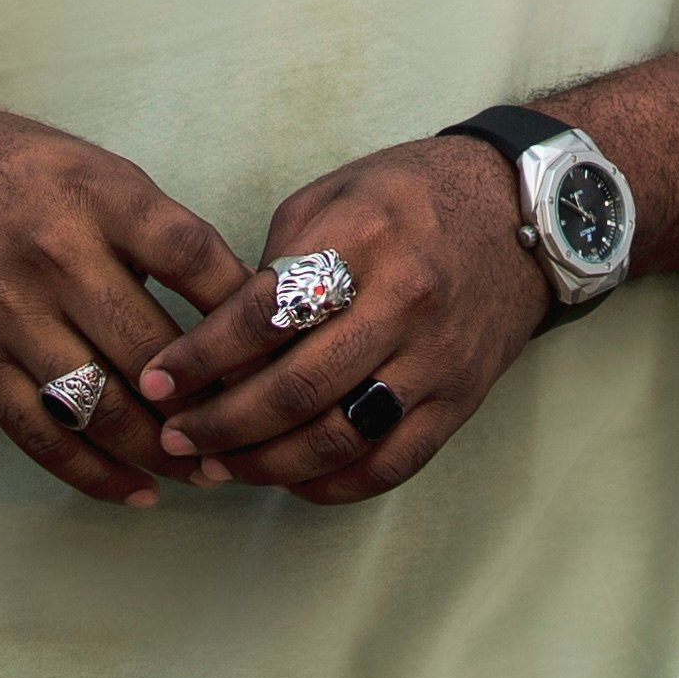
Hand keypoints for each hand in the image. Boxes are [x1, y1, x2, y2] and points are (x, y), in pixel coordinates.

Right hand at [0, 87, 255, 510]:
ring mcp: (9, 317)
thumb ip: (150, 222)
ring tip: (207, 472)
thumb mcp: (86, 163)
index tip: (283, 342)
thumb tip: (230, 294)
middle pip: (154, 349)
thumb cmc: (1, 164)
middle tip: (254, 430)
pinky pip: (42, 435)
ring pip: (103, 406)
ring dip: (163, 450)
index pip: (194, 258)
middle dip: (211, 401)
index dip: (246, 308)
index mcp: (98, 195)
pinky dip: (94, 474)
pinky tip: (137, 491)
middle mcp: (55, 257)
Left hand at [133, 133, 555, 501]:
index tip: (155, 379)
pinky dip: (332, 484)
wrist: (523, 212)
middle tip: (175, 436)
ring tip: (219, 466)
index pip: (264, 314)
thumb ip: (277, 261)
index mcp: (363, 237)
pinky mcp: (460, 399)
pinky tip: (290, 480)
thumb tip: (220, 339)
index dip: (199, 357)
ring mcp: (436, 357)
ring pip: (337, 437)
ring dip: (265, 464)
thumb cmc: (413, 196)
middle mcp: (403, 300)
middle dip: (220, 424)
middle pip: (295, 388)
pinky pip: (389, 463)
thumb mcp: (336, 193)